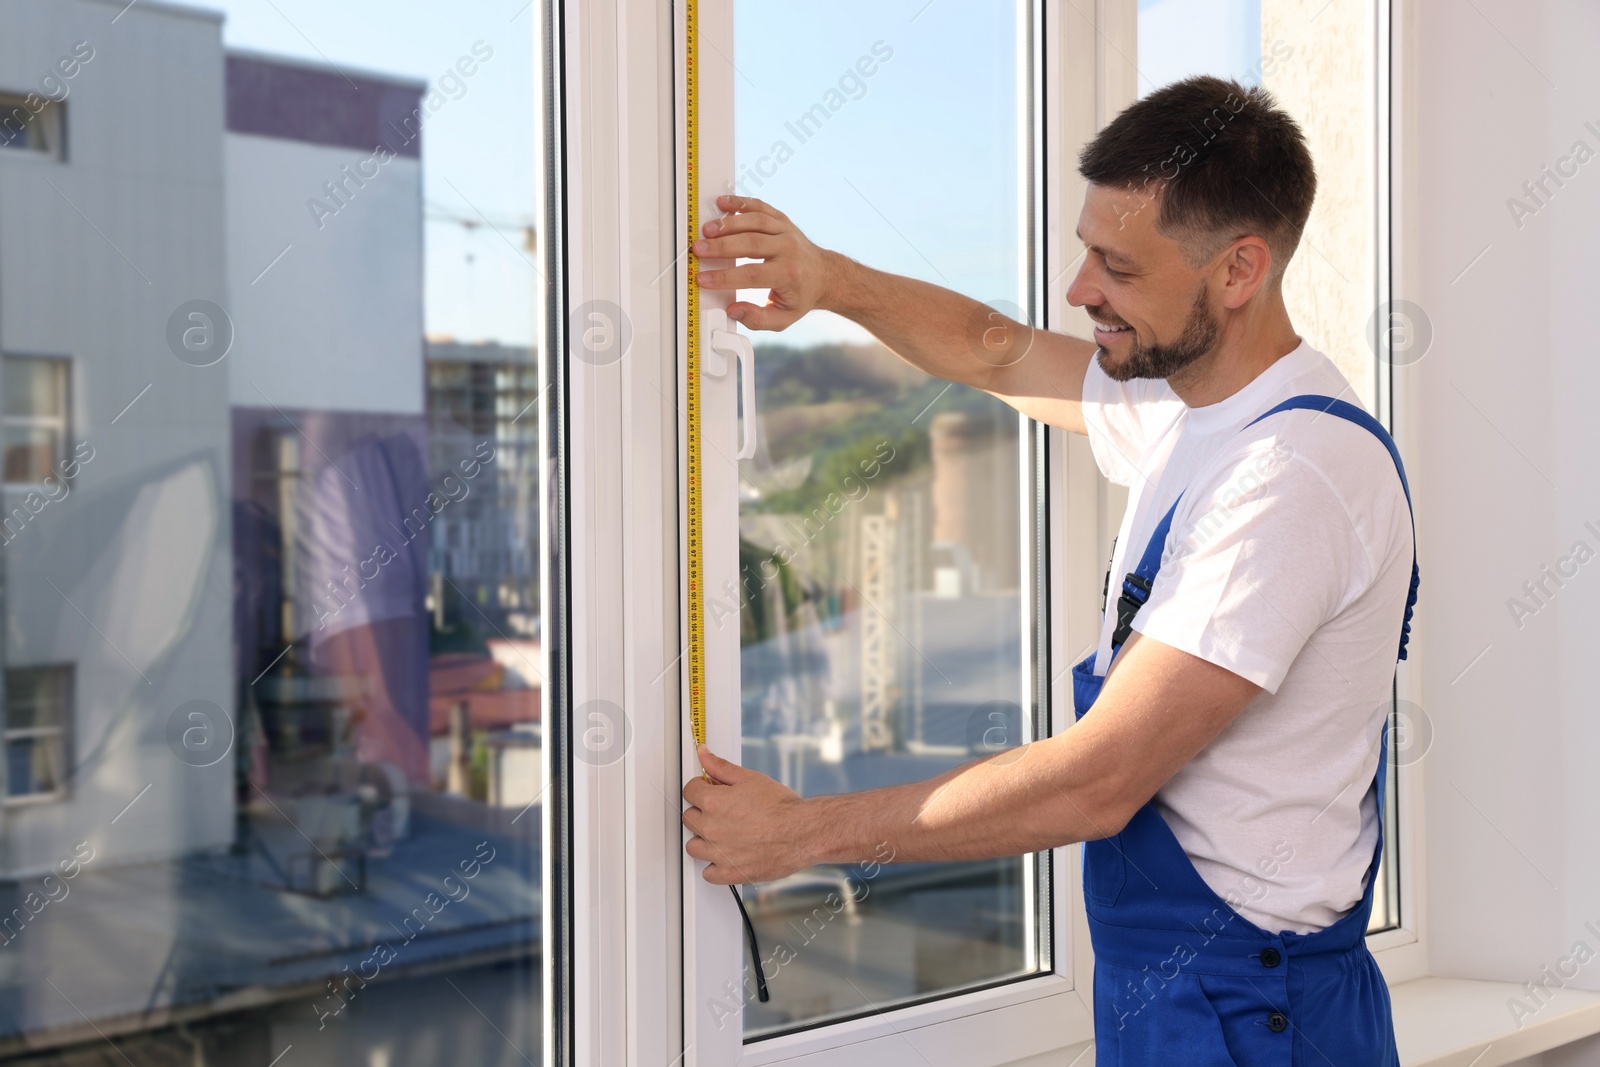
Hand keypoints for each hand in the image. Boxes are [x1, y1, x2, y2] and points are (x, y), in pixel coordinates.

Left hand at [682, 744, 812, 883]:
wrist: (802, 832)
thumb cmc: (782, 808)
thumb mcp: (750, 779)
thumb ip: (721, 768)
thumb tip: (704, 756)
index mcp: (714, 803)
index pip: (689, 791)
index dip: (700, 788)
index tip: (708, 791)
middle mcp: (712, 829)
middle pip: (689, 818)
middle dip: (702, 812)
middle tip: (721, 812)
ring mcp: (719, 853)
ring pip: (693, 846)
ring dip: (703, 840)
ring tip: (722, 834)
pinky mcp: (730, 873)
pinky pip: (707, 873)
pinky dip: (714, 866)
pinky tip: (725, 856)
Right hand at [691, 195, 839, 330]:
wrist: (824, 275)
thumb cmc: (801, 296)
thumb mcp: (783, 317)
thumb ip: (758, 319)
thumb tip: (734, 310)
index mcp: (789, 274)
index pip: (751, 274)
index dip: (724, 277)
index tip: (703, 278)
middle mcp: (789, 249)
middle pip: (750, 243)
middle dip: (721, 247)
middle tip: (698, 249)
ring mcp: (786, 231)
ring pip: (754, 222)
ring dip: (728, 223)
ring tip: (707, 229)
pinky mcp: (782, 220)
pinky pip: (760, 207)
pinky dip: (741, 203)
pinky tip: (723, 202)